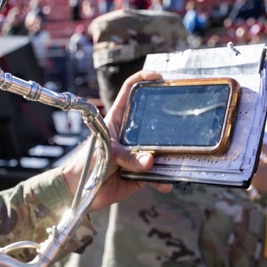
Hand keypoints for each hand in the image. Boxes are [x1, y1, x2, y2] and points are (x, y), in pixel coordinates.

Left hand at [60, 70, 172, 208]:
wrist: (81, 190)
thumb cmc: (88, 162)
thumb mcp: (106, 152)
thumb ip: (127, 156)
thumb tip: (150, 161)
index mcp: (118, 118)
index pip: (130, 91)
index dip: (142, 79)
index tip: (158, 76)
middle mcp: (131, 133)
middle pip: (153, 120)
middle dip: (168, 120)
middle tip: (184, 119)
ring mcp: (138, 152)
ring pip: (160, 149)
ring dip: (169, 155)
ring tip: (181, 157)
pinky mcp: (142, 173)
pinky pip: (157, 175)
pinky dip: (163, 180)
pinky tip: (166, 184)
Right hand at [250, 145, 266, 194]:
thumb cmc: (264, 184)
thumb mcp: (255, 172)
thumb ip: (250, 163)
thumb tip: (245, 157)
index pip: (265, 146)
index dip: (256, 144)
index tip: (249, 143)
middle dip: (257, 153)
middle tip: (248, 152)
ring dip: (260, 161)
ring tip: (251, 161)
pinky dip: (264, 167)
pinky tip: (257, 170)